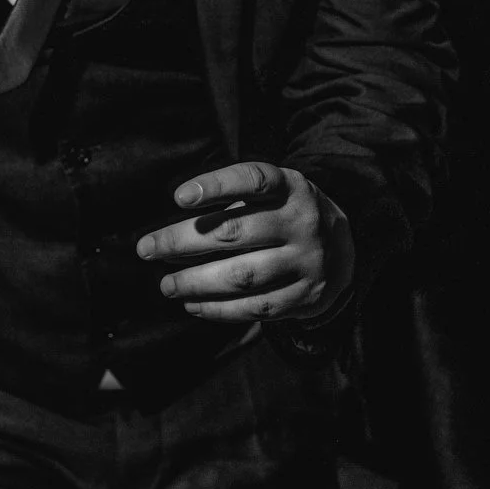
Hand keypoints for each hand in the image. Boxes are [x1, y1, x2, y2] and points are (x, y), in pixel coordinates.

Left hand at [135, 162, 353, 322]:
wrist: (343, 251)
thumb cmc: (284, 216)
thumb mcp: (270, 196)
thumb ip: (228, 205)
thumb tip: (169, 236)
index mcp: (291, 187)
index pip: (252, 179)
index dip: (215, 186)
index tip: (178, 197)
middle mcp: (302, 222)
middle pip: (234, 232)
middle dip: (182, 242)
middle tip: (147, 249)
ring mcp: (307, 261)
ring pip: (242, 275)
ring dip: (195, 282)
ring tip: (167, 284)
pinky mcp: (305, 296)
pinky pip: (255, 308)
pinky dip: (218, 309)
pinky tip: (192, 305)